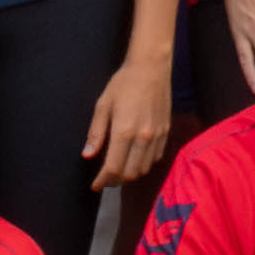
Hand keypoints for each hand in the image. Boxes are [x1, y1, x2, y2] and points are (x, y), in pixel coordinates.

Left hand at [91, 46, 178, 184]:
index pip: (113, 168)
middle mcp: (143, 138)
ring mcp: (157, 136)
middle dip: (116, 180)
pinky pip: (155, 158)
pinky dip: (144, 164)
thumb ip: (96, 132)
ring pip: (144, 169)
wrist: (152, 68)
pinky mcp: (166, 132)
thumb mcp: (103, 105)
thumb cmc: (123, 83)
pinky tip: (135, 158)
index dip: (103, 181)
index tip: (95, 185)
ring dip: (130, 174)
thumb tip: (87, 155)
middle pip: (130, 174)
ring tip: (119, 169)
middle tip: (105, 178)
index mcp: (124, 131)